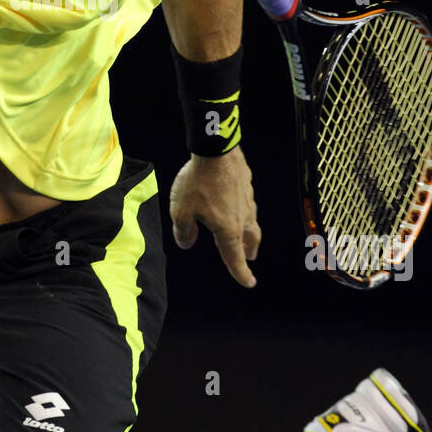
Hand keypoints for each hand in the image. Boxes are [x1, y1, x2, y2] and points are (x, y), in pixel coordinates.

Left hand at [169, 146, 260, 287]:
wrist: (216, 149)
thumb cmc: (198, 182)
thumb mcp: (181, 211)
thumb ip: (184, 231)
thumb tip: (186, 243)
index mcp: (228, 229)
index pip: (234, 257)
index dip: (241, 273)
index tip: (249, 283)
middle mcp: (242, 216)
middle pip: (249, 239)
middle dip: (249, 250)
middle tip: (249, 257)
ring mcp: (247, 199)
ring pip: (250, 220)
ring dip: (248, 231)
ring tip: (243, 233)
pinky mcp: (246, 183)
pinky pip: (246, 201)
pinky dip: (242, 209)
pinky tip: (234, 202)